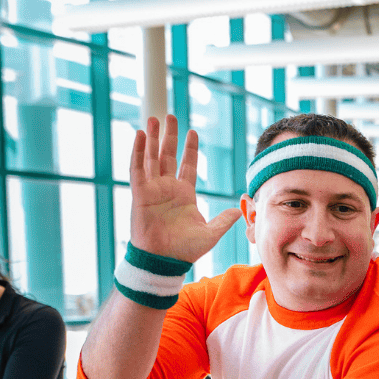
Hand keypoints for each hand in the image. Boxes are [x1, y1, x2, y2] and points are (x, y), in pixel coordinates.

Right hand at [129, 115, 241, 262]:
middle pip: (168, 156)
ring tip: (154, 119)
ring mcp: (153, 190)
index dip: (190, 149)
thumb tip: (240, 209)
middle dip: (170, 136)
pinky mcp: (140, 194)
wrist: (164, 261)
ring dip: (153, 139)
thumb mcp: (210, 233)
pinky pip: (138, 168)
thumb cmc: (185, 250)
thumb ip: (224, 220)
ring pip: (152, 158)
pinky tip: (141, 135)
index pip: (188, 165)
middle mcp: (168, 189)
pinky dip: (139, 151)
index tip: (192, 132)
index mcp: (185, 194)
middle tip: (171, 116)